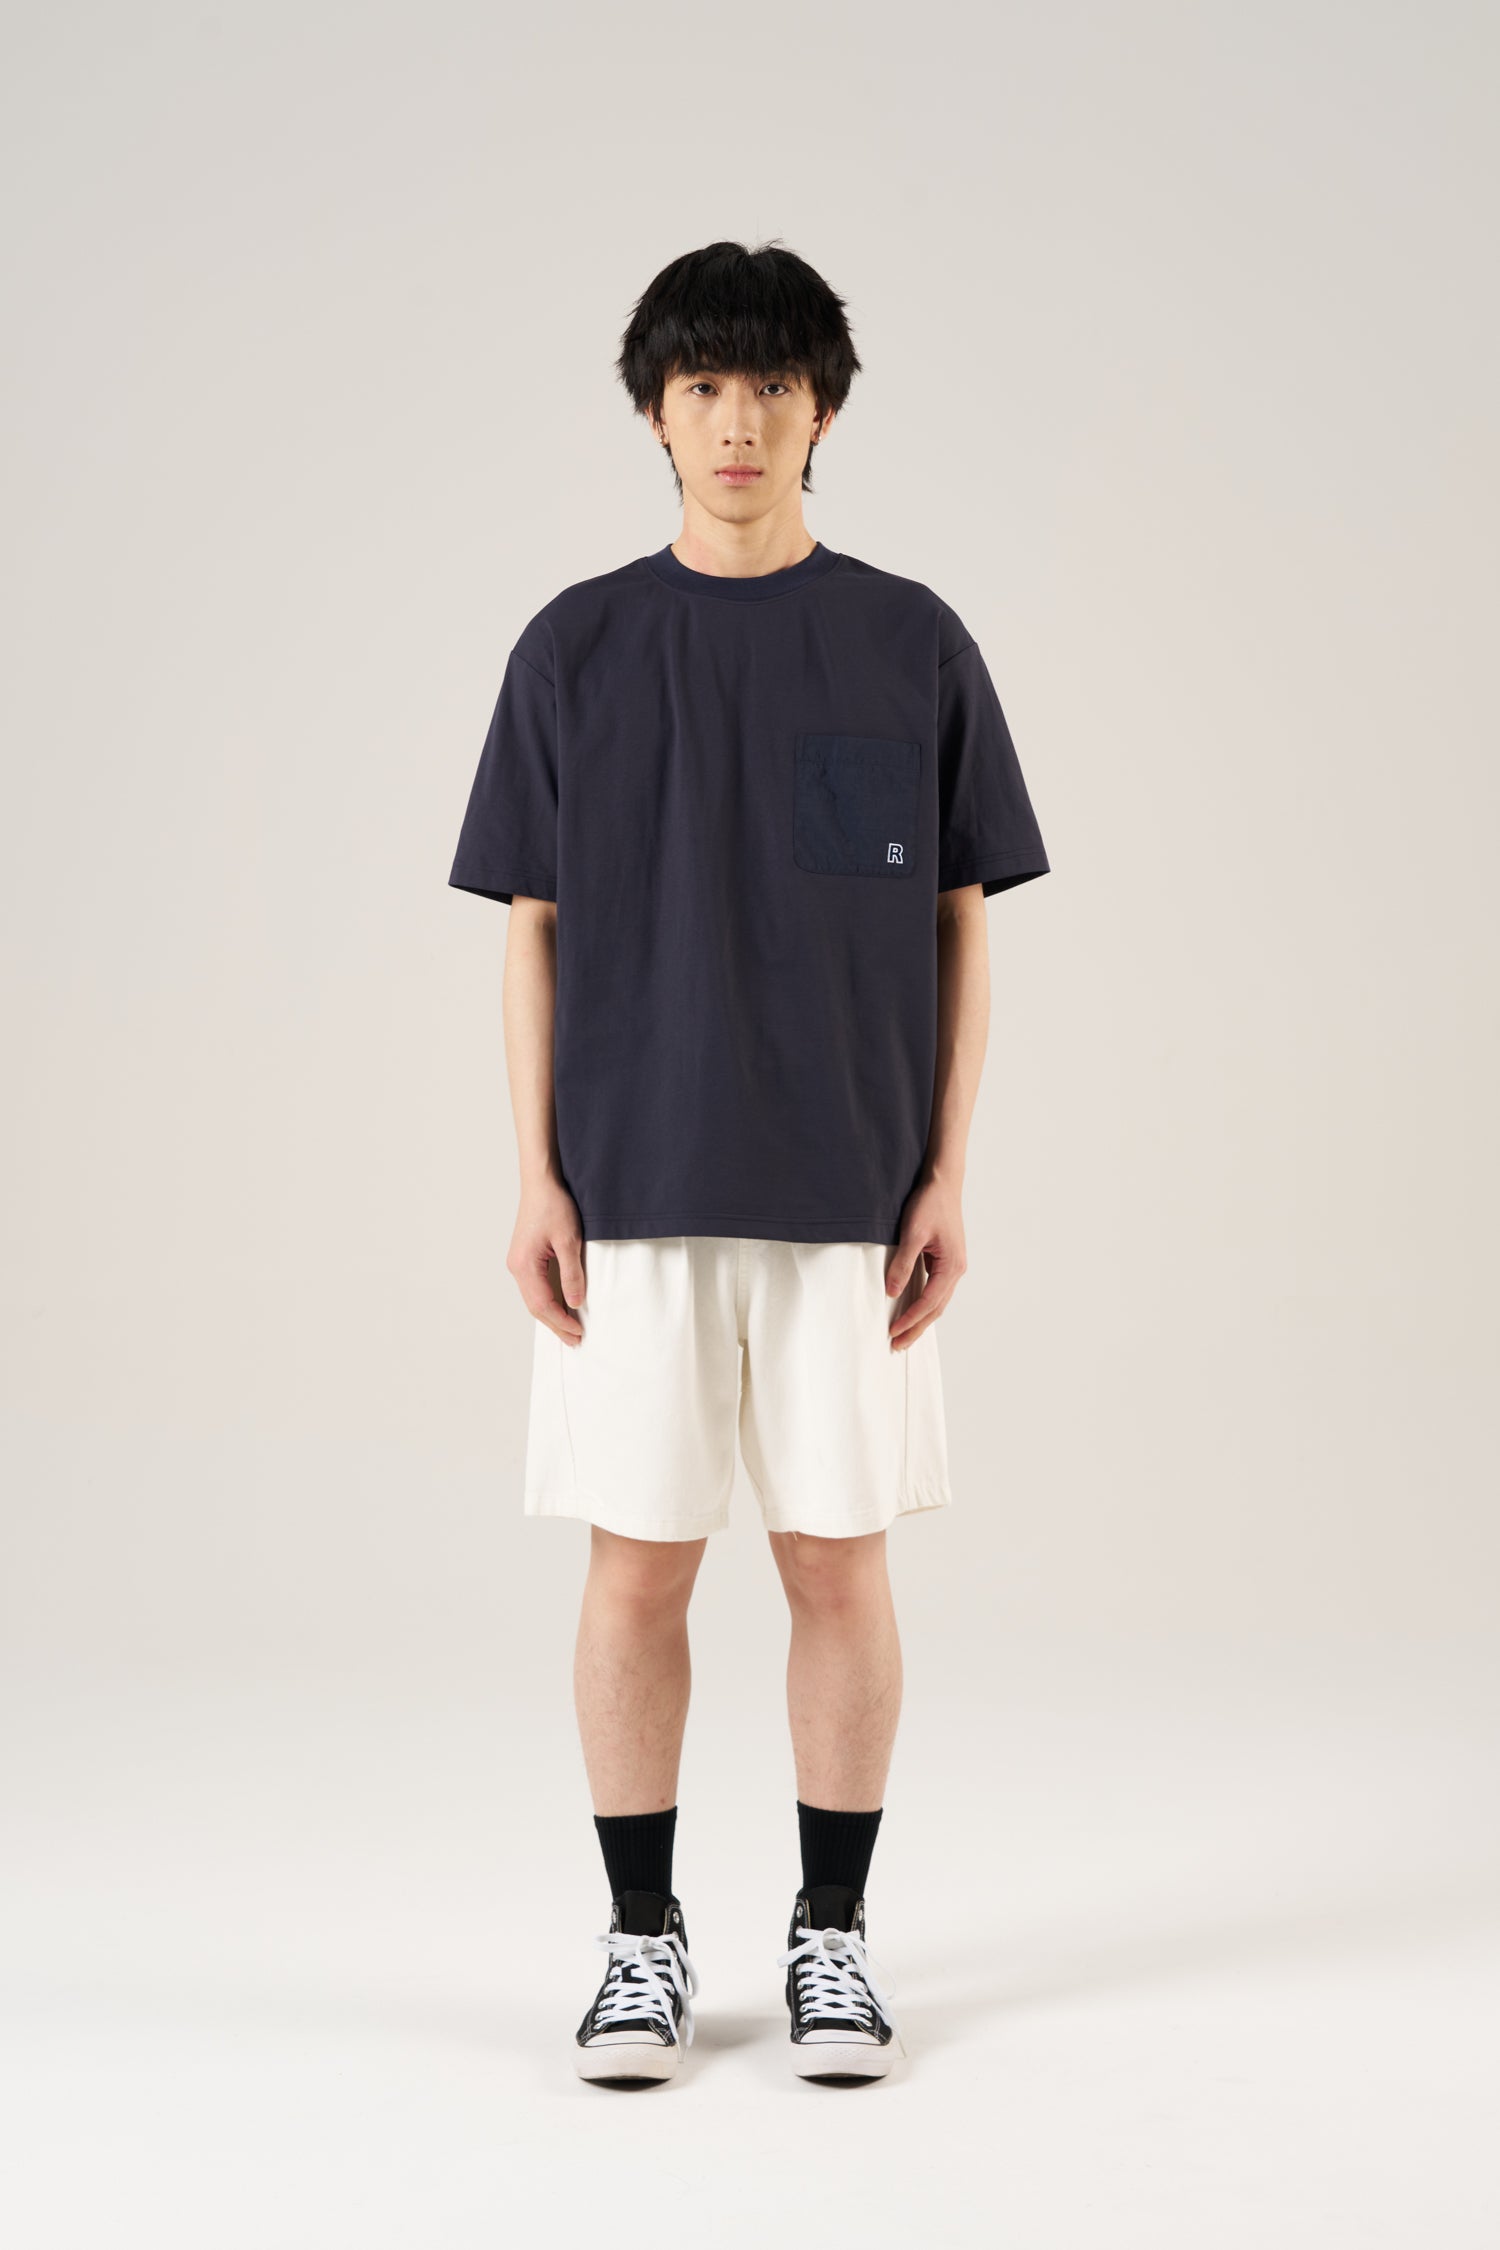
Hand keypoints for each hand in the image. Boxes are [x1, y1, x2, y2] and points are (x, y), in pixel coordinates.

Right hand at [507, 1180, 586, 1344]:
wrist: (541, 1182)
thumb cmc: (553, 1205)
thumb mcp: (569, 1240)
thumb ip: (572, 1274)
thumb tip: (574, 1303)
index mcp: (524, 1265)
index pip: (543, 1304)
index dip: (561, 1321)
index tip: (578, 1333)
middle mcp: (517, 1267)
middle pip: (535, 1306)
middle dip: (555, 1325)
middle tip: (575, 1341)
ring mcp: (518, 1263)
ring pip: (533, 1298)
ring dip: (551, 1315)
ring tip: (569, 1330)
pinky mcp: (524, 1258)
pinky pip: (535, 1287)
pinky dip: (548, 1301)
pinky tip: (561, 1307)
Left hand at [885, 1174, 966, 1350]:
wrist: (943, 1183)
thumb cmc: (930, 1204)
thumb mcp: (912, 1233)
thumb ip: (903, 1264)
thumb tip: (891, 1292)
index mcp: (952, 1266)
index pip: (929, 1302)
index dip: (910, 1319)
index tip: (893, 1331)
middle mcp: (956, 1270)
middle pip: (936, 1309)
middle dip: (917, 1328)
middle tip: (897, 1345)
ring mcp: (953, 1266)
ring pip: (937, 1302)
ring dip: (921, 1319)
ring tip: (904, 1335)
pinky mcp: (946, 1261)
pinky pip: (936, 1290)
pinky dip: (924, 1304)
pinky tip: (912, 1310)